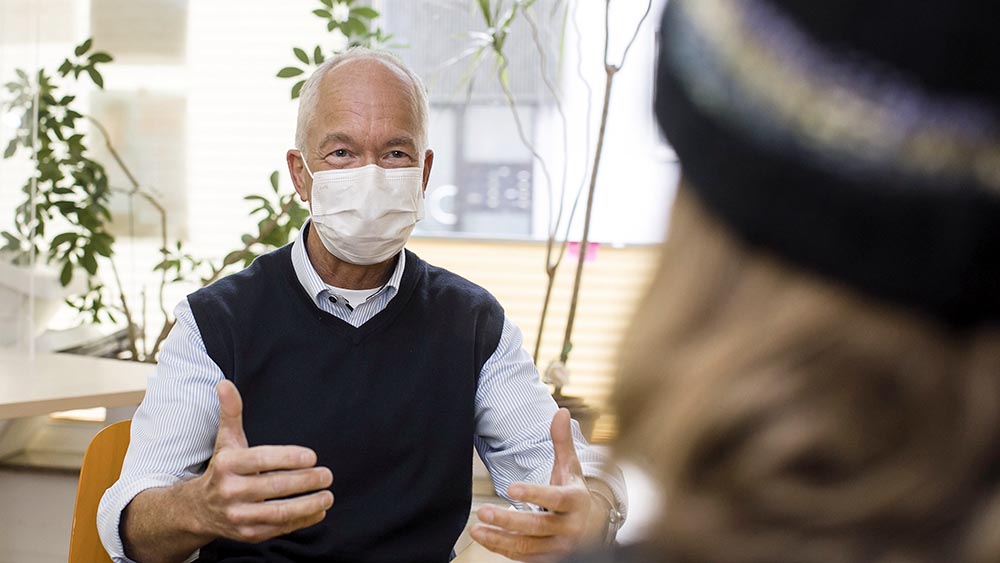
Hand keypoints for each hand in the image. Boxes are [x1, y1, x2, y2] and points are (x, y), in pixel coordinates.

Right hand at [191, 380, 333, 543]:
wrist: (199, 509)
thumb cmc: (222, 469)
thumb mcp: (226, 440)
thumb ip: (231, 413)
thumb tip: (225, 383)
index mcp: (226, 465)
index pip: (261, 460)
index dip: (288, 458)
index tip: (312, 456)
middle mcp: (230, 491)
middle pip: (273, 486)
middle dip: (305, 481)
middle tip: (327, 474)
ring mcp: (238, 516)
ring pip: (278, 512)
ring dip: (307, 505)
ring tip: (328, 495)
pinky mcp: (248, 534)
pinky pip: (279, 528)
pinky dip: (302, 521)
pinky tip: (319, 510)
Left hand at [470, 408, 594, 561]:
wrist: (592, 527)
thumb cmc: (574, 492)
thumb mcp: (571, 468)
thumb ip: (562, 442)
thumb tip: (560, 412)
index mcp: (576, 501)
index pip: (556, 498)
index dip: (534, 493)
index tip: (511, 488)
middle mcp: (571, 527)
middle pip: (537, 525)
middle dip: (508, 520)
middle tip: (483, 512)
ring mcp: (560, 546)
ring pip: (528, 545)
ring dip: (500, 538)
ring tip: (477, 528)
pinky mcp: (549, 558)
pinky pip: (523, 556)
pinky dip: (502, 548)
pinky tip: (485, 537)